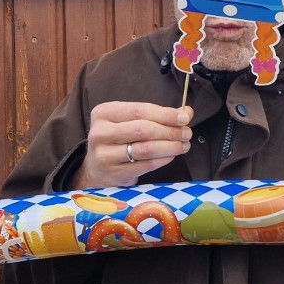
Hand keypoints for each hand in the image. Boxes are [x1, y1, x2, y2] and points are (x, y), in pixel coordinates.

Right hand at [71, 101, 192, 188]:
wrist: (96, 169)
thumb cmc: (117, 139)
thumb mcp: (129, 121)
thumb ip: (156, 115)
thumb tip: (186, 112)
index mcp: (104, 113)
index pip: (140, 110)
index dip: (165, 114)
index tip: (184, 118)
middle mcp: (100, 133)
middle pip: (144, 130)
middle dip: (170, 131)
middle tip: (187, 133)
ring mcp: (105, 155)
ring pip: (146, 149)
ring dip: (170, 146)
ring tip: (184, 145)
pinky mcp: (115, 173)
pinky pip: (146, 165)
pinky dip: (164, 159)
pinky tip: (172, 155)